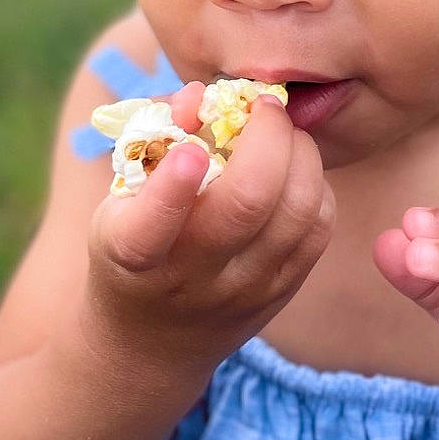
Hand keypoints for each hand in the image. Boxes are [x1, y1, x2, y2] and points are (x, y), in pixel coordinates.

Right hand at [83, 83, 334, 381]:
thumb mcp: (119, 196)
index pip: (149, 229)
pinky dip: (315, 185)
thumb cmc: (132, 241)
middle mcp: (189, 277)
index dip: (172, 187)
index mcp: (131, 252)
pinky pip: (319, 228)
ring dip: (301, 154)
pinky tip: (295, 170)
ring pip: (297, 213)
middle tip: (264, 107)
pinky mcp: (283, 291)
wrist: (150, 342)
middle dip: (267, 138)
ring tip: (282, 133)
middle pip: (247, 206)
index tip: (190, 149)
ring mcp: (243, 289)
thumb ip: (153, 136)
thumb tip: (198, 97)